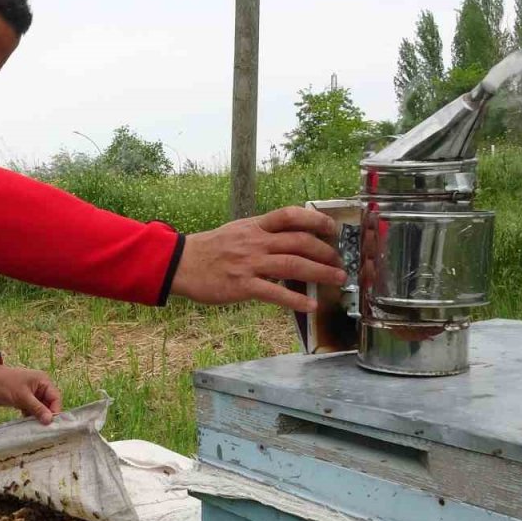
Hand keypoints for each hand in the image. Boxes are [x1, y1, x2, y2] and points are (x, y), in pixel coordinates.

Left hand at [0, 364, 62, 424]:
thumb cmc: (4, 384)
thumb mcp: (22, 397)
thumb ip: (37, 408)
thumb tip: (49, 420)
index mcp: (43, 382)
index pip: (55, 398)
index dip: (55, 411)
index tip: (51, 424)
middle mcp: (40, 388)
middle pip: (49, 405)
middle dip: (47, 416)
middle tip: (44, 430)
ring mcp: (31, 395)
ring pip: (40, 409)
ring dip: (38, 418)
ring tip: (36, 430)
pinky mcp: (23, 401)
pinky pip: (31, 411)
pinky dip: (30, 418)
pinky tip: (28, 427)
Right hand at [169, 206, 345, 311]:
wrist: (182, 264)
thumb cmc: (211, 249)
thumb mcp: (238, 231)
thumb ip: (263, 233)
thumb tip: (290, 238)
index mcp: (255, 226)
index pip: (290, 215)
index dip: (315, 220)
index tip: (332, 228)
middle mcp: (256, 242)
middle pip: (299, 242)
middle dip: (325, 252)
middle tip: (340, 263)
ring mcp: (249, 263)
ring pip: (293, 265)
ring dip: (320, 273)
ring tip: (337, 280)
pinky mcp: (242, 285)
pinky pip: (274, 293)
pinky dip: (295, 300)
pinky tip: (309, 306)